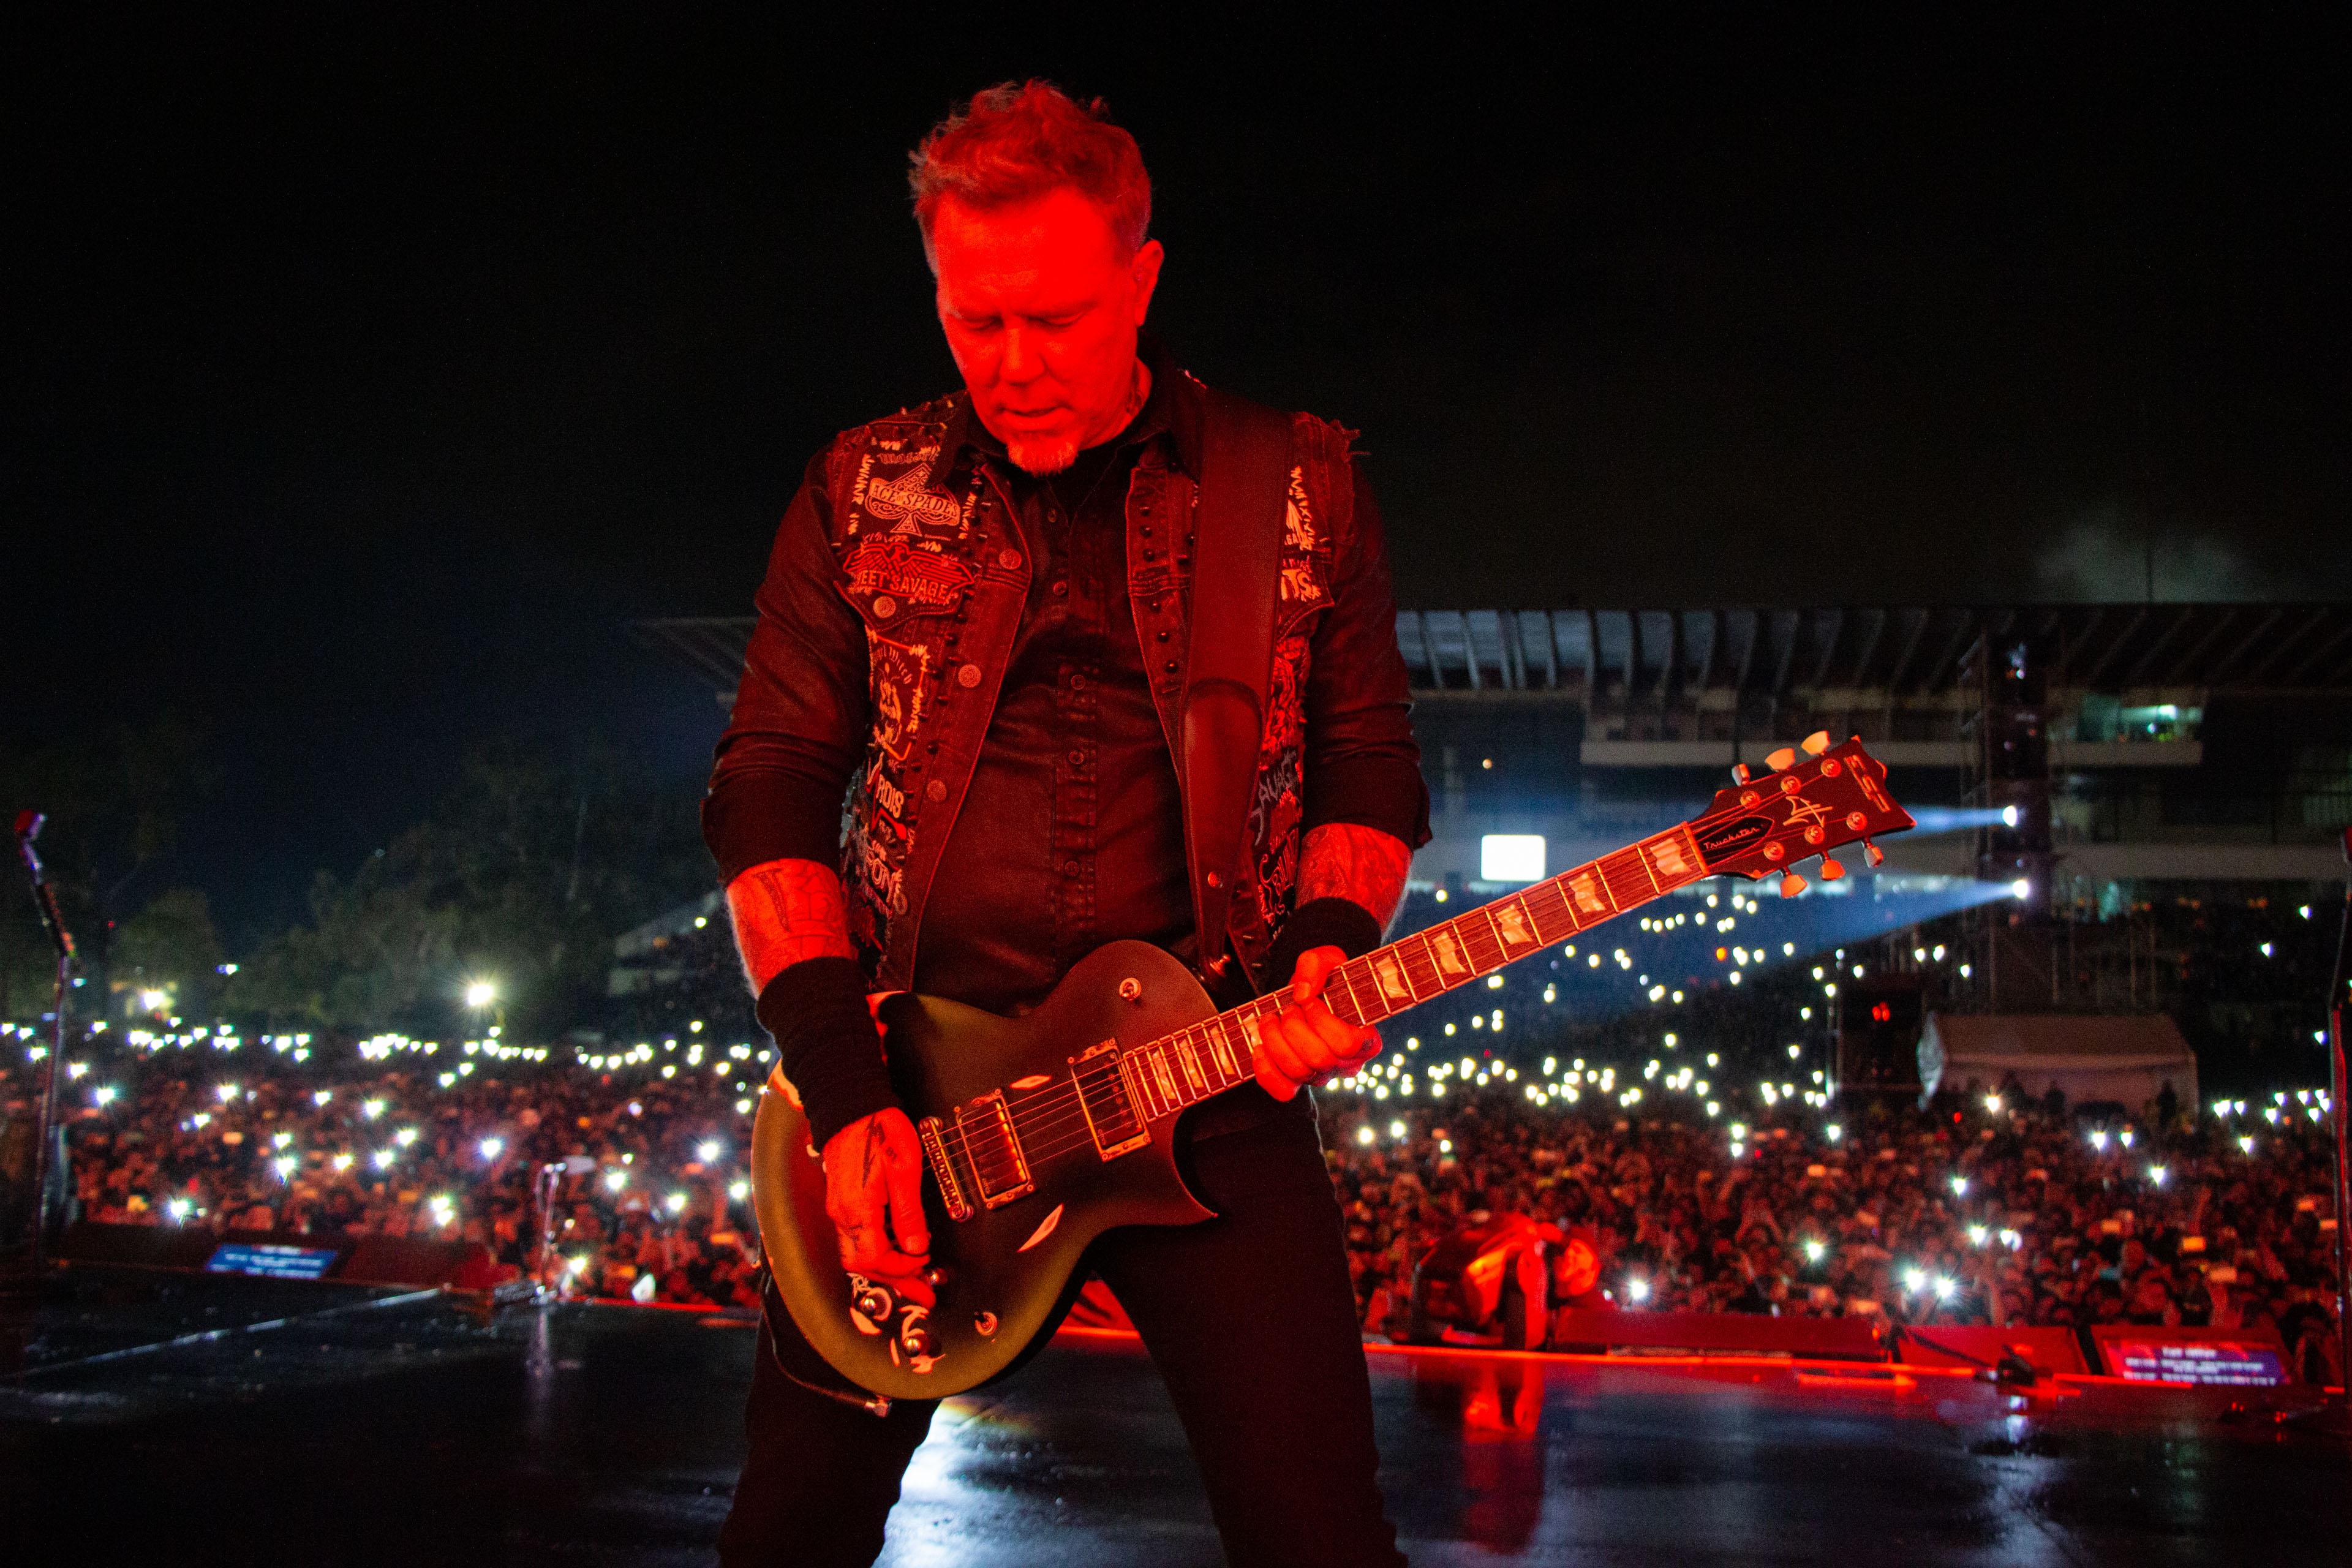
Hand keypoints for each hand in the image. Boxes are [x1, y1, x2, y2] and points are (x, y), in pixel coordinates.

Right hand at [821, 1107, 932, 1303]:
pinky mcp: (840, 1199)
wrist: (852, 1104)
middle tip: (921, 1291)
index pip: (875, 1259)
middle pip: (862, 1264)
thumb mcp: (905, 1170)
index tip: (924, 1265)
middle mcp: (842, 1214)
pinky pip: (854, 1236)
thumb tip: (916, 1248)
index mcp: (857, 1211)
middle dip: (893, 1280)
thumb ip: (909, 1214)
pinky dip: (875, 1248)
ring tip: (911, 1273)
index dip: (902, 1269)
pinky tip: (893, 1246)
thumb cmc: (879, 1130)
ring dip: (884, 1266)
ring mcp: (838, 1207)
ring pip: (856, 1252)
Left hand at [1255, 945, 1381, 1100]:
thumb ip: (1317, 964)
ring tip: (1270, 1020)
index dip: (1322, 1021)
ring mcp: (1322, 1076)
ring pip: (1299, 1072)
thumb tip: (1303, 992)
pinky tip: (1260, 1048)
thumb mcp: (1326, 959)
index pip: (1348, 1044)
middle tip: (1288, 1009)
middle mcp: (1347, 1064)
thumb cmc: (1323, 981)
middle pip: (1320, 1059)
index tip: (1310, 1001)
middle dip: (1294, 1028)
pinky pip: (1283, 1091)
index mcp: (1365, 1039)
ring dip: (1275, 1041)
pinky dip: (1266, 1070)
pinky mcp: (1297, 1084)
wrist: (1305, 997)